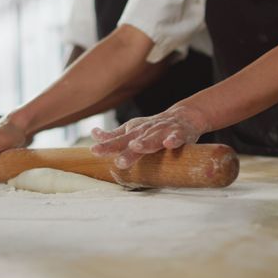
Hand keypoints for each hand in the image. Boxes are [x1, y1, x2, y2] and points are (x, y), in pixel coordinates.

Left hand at [90, 106, 209, 168]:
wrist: (183, 116)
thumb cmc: (153, 127)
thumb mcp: (132, 130)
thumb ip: (114, 136)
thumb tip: (94, 136)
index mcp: (134, 134)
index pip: (118, 141)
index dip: (106, 146)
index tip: (94, 151)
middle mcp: (146, 132)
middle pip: (134, 142)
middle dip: (126, 151)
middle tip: (118, 161)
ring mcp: (163, 132)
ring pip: (153, 139)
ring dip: (145, 143)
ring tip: (136, 146)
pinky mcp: (179, 133)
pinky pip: (176, 137)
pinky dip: (173, 140)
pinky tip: (169, 144)